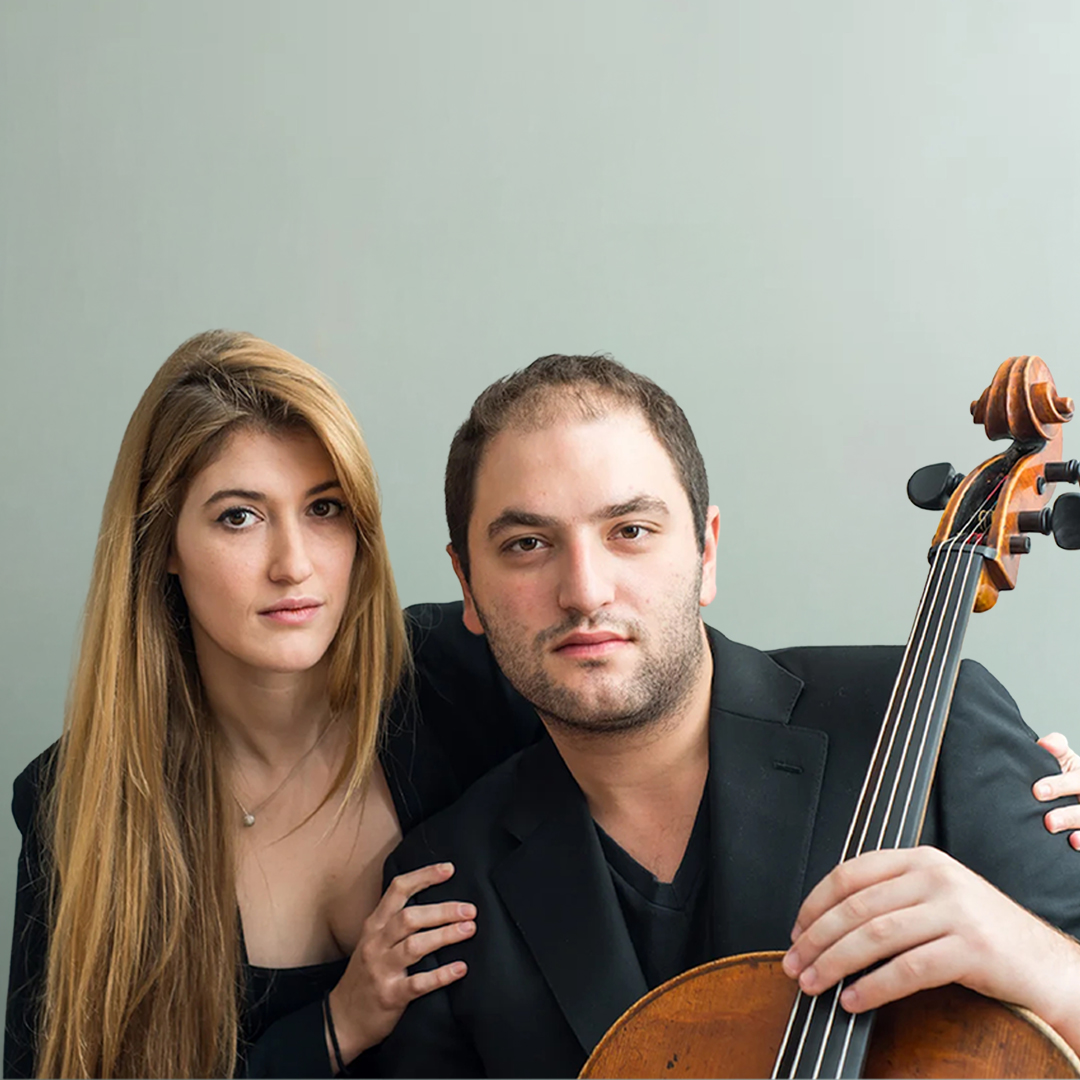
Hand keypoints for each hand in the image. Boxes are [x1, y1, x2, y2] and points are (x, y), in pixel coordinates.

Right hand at [326, 862, 474, 1068]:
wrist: (342, 1020)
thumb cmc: (365, 976)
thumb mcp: (372, 942)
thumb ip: (395, 923)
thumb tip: (436, 904)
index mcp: (374, 926)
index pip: (398, 890)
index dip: (423, 876)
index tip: (449, 869)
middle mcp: (376, 943)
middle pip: (410, 917)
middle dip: (443, 910)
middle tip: (469, 909)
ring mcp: (381, 970)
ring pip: (415, 946)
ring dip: (445, 935)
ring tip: (469, 929)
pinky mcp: (390, 996)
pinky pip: (418, 983)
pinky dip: (441, 974)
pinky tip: (460, 968)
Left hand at [782, 847, 1079, 1032]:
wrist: (1046, 966)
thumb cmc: (983, 936)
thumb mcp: (936, 898)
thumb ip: (891, 897)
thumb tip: (826, 922)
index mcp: (921, 860)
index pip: (850, 874)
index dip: (815, 903)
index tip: (796, 930)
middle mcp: (936, 878)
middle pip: (856, 907)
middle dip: (816, 938)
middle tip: (794, 963)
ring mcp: (955, 911)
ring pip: (875, 936)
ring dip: (835, 963)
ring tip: (814, 984)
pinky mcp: (971, 949)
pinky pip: (908, 969)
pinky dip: (873, 986)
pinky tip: (853, 1000)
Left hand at [1034, 732, 1079, 849]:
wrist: (1070, 794)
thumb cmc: (1064, 776)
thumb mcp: (1063, 759)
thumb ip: (1055, 748)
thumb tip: (1048, 742)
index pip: (1077, 780)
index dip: (1061, 785)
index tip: (1037, 791)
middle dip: (1069, 815)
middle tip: (1048, 821)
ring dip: (1078, 829)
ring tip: (1063, 836)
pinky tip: (1074, 844)